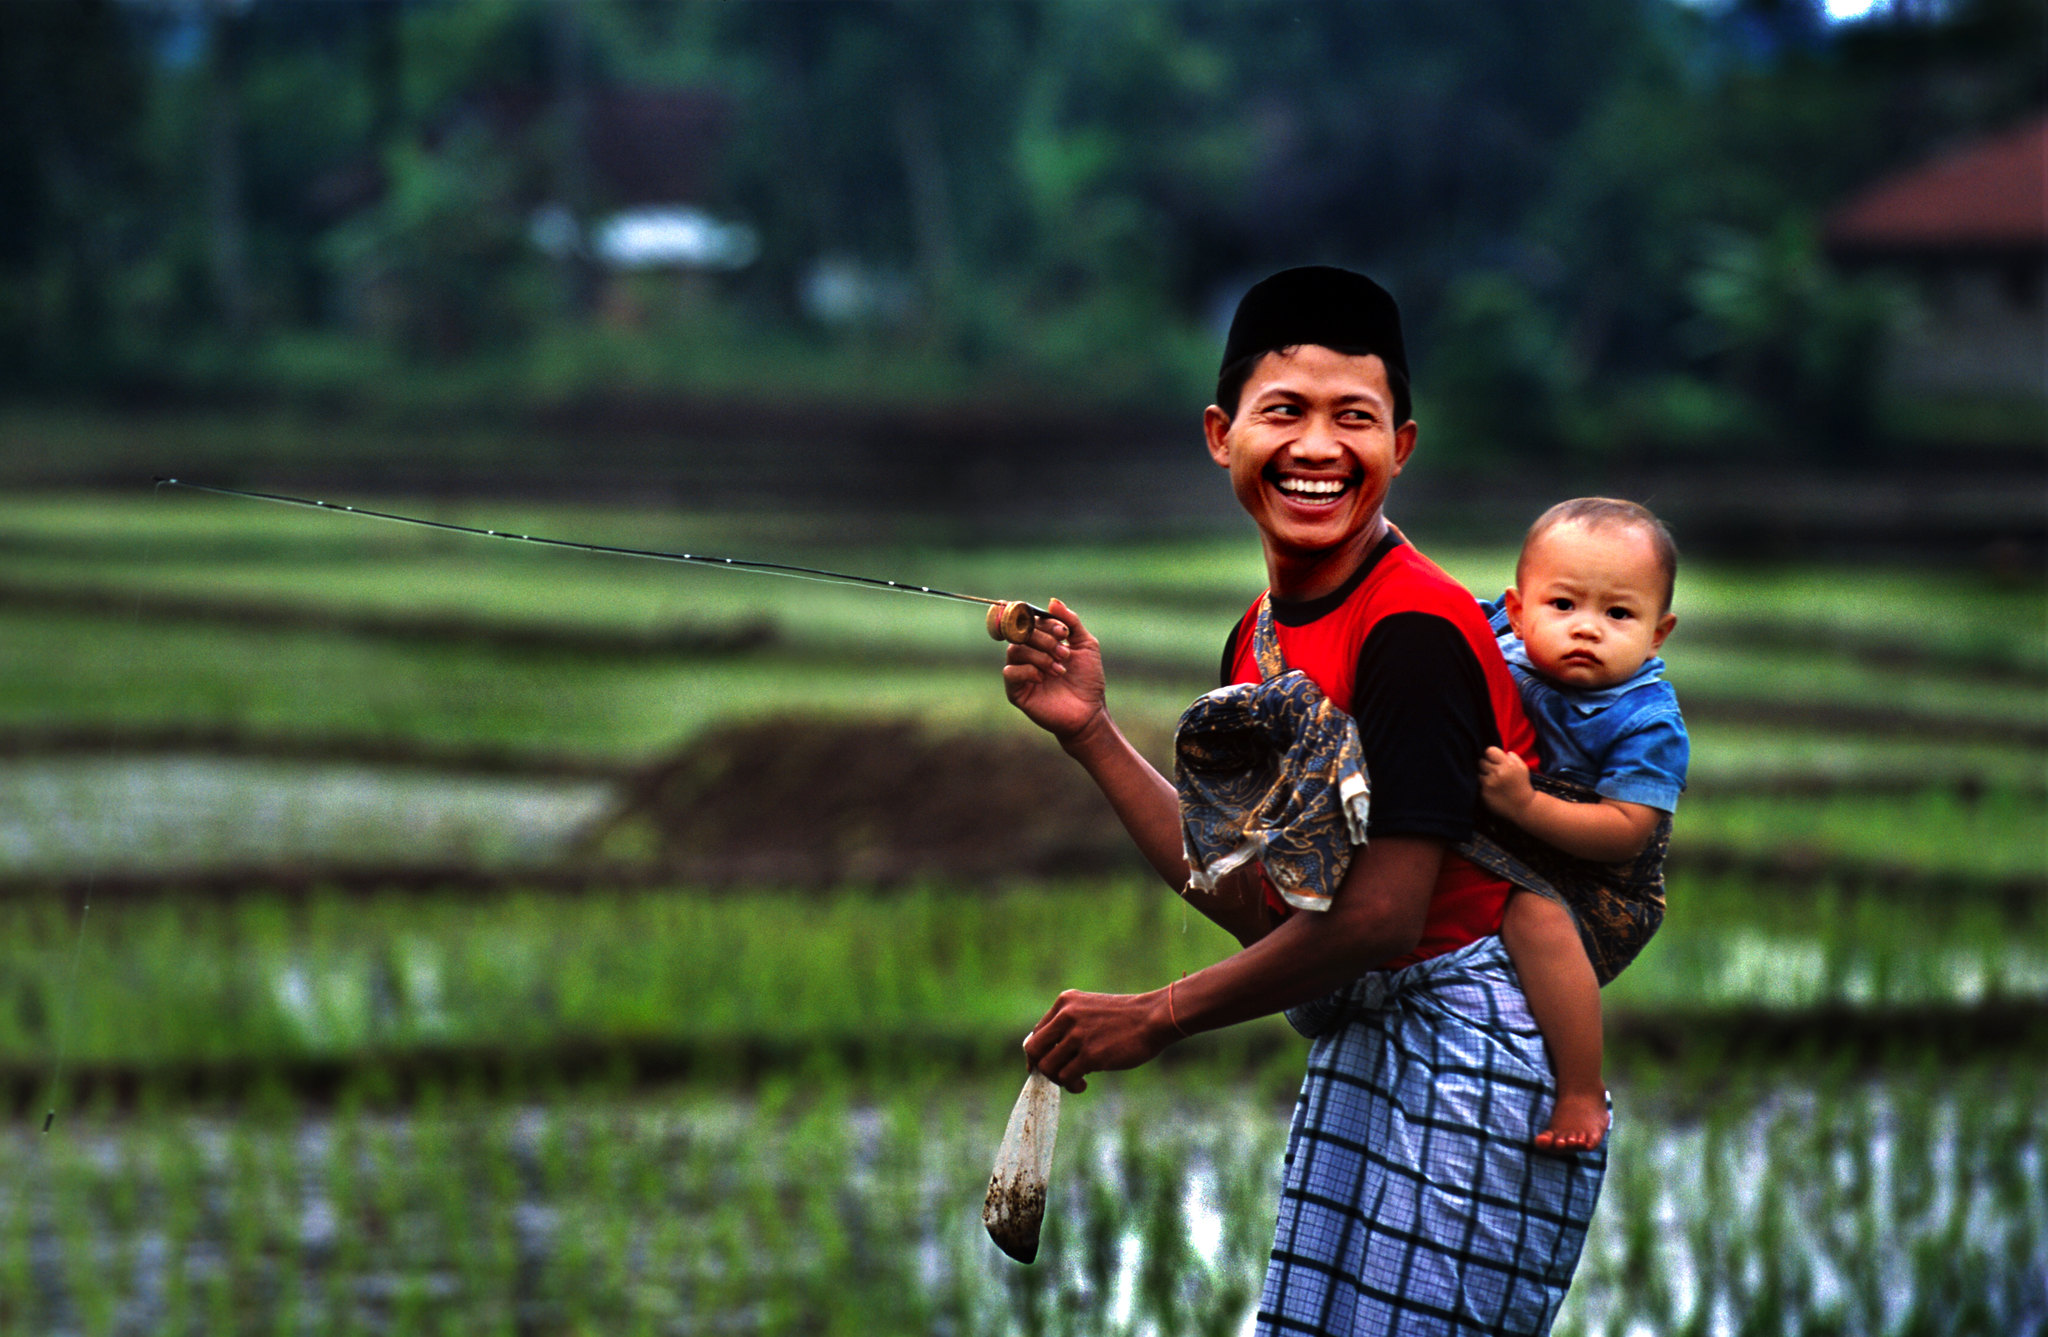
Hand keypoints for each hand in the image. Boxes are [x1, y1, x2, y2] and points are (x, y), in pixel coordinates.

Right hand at [1001, 598, 1105, 744]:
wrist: (1089, 711)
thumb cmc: (1088, 679)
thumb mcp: (1086, 645)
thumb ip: (1071, 621)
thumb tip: (1052, 601)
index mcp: (1042, 641)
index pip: (1032, 621)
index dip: (1045, 623)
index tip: (1064, 633)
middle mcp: (1029, 654)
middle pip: (1021, 633)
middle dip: (1045, 640)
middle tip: (1064, 653)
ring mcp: (1021, 672)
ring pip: (1015, 650)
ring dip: (1039, 656)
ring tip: (1059, 669)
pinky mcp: (1016, 691)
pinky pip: (1009, 672)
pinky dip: (1026, 670)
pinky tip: (1042, 678)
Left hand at [1021, 988, 1173, 1093]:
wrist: (1153, 1018)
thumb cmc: (1126, 1018)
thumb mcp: (1090, 1010)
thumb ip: (1069, 1025)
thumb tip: (1050, 1055)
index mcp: (1065, 1002)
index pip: (1037, 1033)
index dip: (1038, 1054)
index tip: (1046, 1065)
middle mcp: (1067, 1016)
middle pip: (1034, 1050)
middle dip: (1041, 1067)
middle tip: (1058, 1075)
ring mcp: (1078, 1035)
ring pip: (1047, 1067)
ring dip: (1058, 1079)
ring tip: (1075, 1080)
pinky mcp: (1090, 1055)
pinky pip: (1065, 1077)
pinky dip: (1071, 1085)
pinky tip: (1083, 1084)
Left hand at [1479, 746, 1534, 818]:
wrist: (1523, 807)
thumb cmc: (1522, 786)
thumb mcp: (1522, 768)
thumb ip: (1513, 757)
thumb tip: (1503, 752)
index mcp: (1508, 764)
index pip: (1489, 750)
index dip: (1490, 755)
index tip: (1493, 760)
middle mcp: (1498, 772)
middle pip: (1481, 761)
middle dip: (1486, 766)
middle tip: (1493, 773)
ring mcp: (1490, 783)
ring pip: (1478, 773)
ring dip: (1484, 777)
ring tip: (1493, 782)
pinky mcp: (1484, 793)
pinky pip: (1478, 785)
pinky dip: (1483, 787)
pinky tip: (1492, 791)